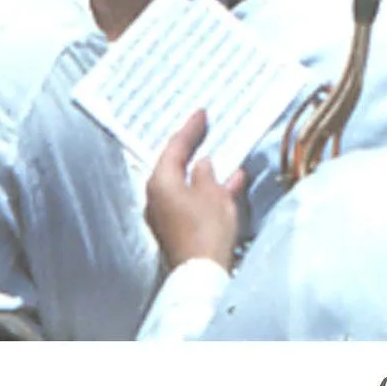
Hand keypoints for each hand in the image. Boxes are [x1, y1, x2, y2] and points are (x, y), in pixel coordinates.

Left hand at [144, 110, 245, 270]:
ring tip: (222, 156)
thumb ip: (206, 173)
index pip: (174, 149)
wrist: (202, 272)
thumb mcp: (213, 193)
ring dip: (202, 172)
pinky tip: (229, 183)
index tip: (201, 113)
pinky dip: (207, 190)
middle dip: (191, 150)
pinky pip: (192, 200)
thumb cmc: (206, 227)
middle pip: (173, 167)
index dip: (189, 130)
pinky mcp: (177, 228)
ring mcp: (165, 215)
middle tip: (204, 130)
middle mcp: (156, 198)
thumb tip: (202, 164)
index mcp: (160, 184)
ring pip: (185, 184)